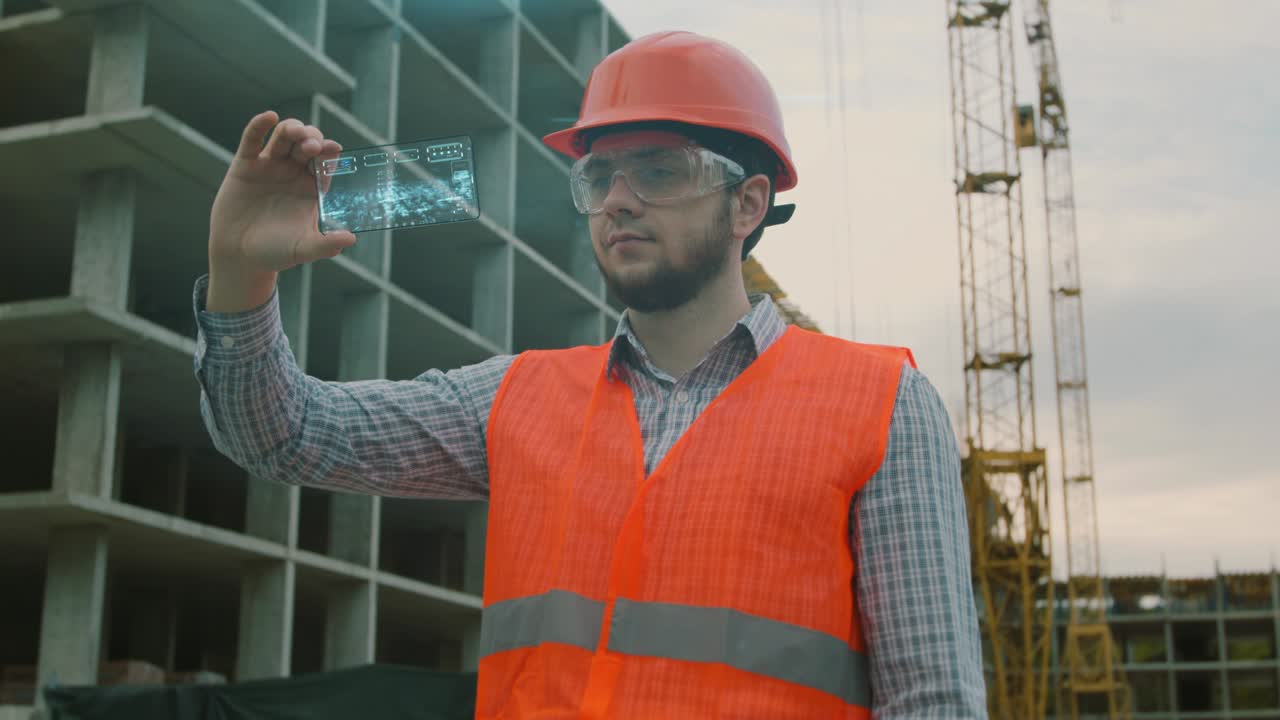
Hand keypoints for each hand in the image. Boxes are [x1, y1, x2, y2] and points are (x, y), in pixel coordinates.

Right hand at [206, 111, 356, 310]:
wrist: (238, 255)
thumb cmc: (274, 252)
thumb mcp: (303, 249)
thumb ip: (326, 244)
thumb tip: (351, 239)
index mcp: (312, 188)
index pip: (325, 164)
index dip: (329, 154)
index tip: (333, 148)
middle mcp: (294, 173)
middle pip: (307, 144)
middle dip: (312, 139)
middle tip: (312, 145)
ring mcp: (270, 166)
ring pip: (284, 137)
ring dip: (291, 129)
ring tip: (295, 132)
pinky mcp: (245, 164)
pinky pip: (252, 139)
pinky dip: (259, 125)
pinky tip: (268, 116)